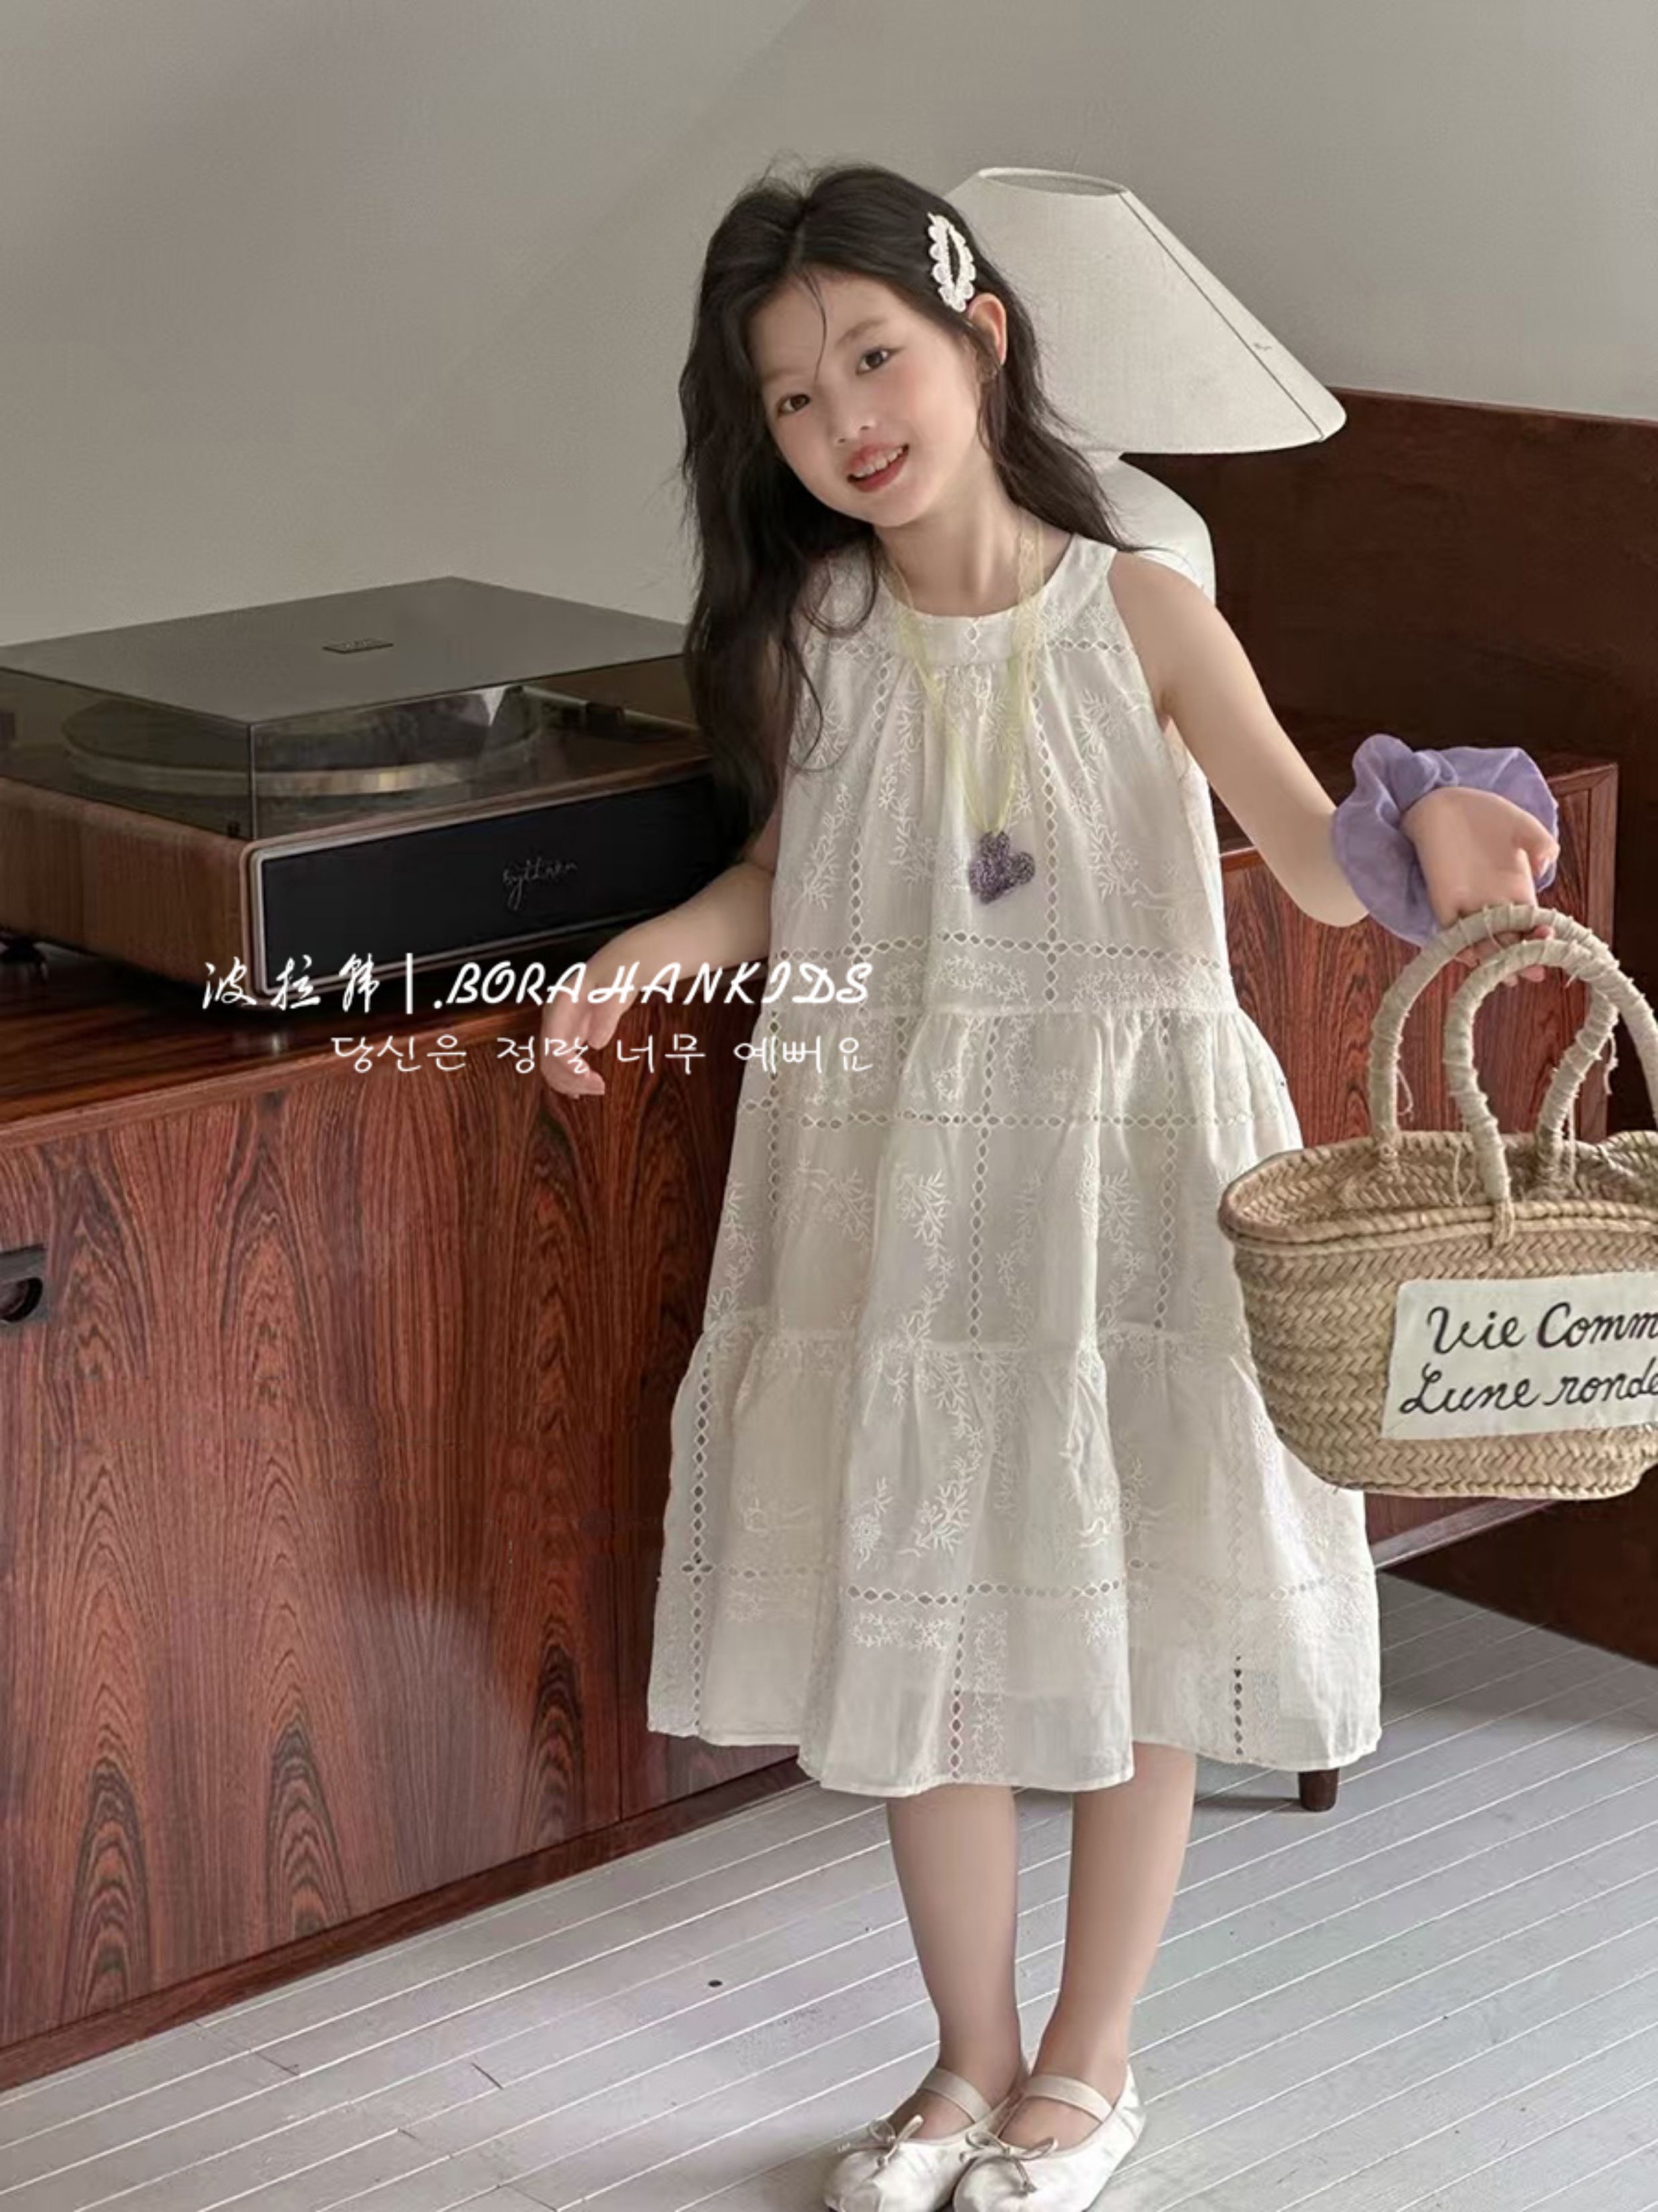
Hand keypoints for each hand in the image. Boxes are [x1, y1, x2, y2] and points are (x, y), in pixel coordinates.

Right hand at [536, 943, 639, 1096]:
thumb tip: (595, 1043)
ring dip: (569, 1081)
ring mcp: (561, 1026)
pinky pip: (561, 1062)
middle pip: (549, 1058)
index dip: (568, 1065)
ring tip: (596, 1089)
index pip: (553, 1043)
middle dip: (570, 1077)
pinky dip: (568, 1078)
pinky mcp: (571, 1034)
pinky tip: (580, 1091)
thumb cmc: (619, 972)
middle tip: (599, 1087)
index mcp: (560, 1004)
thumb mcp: (617, 988)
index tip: (590, 1077)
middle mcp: (555, 1017)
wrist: (622, 967)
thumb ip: (606, 1013)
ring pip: (552, 1064)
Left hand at [1400, 784, 1560, 986]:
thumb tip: (1543, 865)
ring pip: (1483, 941)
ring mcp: (1467, 902)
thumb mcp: (1520, 824)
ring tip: (1508, 974)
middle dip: (1523, 958)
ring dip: (1495, 959)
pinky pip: (1450, 930)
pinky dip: (1459, 945)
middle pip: (1511, 938)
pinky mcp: (1441, 899)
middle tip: (1533, 973)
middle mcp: (1493, 900)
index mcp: (1516, 887)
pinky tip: (1471, 957)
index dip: (1542, 933)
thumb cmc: (1483, 814)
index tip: (1551, 939)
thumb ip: (1539, 842)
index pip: (1532, 920)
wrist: (1441, 802)